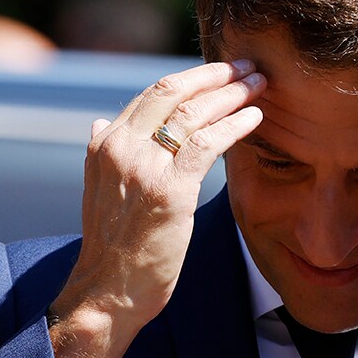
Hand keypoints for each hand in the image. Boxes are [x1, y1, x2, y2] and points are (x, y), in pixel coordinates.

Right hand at [51, 61, 265, 357]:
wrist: (106, 291)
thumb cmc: (111, 249)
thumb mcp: (97, 192)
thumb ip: (102, 154)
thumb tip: (100, 122)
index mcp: (104, 145)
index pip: (152, 95)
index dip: (191, 78)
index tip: (220, 72)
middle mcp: (120, 148)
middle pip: (173, 92)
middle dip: (215, 74)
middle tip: (247, 66)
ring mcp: (143, 168)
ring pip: (194, 113)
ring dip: (232, 93)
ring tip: (260, 85)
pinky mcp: (170, 192)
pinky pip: (209, 143)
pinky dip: (235, 124)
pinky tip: (255, 117)